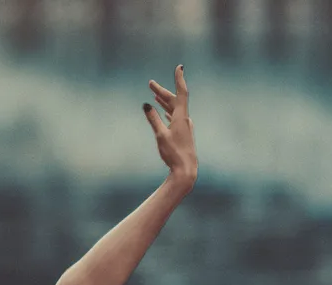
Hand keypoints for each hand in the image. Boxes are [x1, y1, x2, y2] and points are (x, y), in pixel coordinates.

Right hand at [144, 65, 197, 186]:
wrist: (186, 170)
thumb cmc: (173, 153)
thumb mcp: (160, 135)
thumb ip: (153, 119)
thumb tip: (146, 105)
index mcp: (182, 117)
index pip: (181, 93)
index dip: (179, 79)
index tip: (179, 67)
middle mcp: (185, 120)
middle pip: (174, 100)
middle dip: (162, 91)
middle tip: (150, 84)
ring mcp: (185, 127)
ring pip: (174, 109)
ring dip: (164, 101)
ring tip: (154, 94)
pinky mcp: (183, 134)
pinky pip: (175, 117)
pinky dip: (168, 111)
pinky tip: (164, 112)